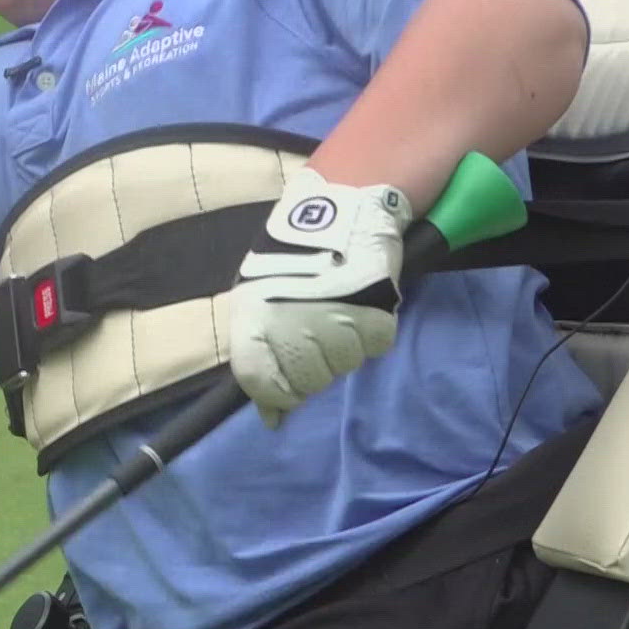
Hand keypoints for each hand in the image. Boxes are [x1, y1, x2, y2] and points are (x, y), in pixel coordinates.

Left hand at [227, 168, 413, 426]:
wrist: (339, 211)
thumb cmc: (290, 257)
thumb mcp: (257, 299)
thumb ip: (260, 355)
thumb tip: (270, 418)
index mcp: (254, 319)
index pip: (260, 382)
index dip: (275, 394)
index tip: (285, 393)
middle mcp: (291, 326)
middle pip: (307, 381)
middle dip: (312, 370)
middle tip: (318, 336)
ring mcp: (334, 322)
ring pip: (342, 366)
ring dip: (342, 348)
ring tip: (338, 311)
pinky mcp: (374, 316)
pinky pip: (373, 346)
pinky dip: (369, 333)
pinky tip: (359, 305)